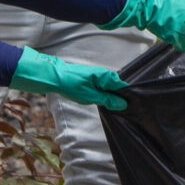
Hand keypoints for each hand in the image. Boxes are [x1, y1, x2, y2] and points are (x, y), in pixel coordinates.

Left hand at [11, 48, 128, 109]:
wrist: (56, 77)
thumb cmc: (72, 85)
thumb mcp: (91, 96)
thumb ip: (108, 100)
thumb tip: (123, 104)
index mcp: (107, 76)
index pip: (124, 88)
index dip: (126, 99)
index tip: (128, 109)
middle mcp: (106, 73)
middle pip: (119, 88)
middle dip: (119, 99)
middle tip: (117, 110)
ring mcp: (100, 75)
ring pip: (111, 88)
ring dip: (111, 97)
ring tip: (108, 106)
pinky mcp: (95, 78)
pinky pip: (105, 87)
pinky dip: (104, 94)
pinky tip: (101, 101)